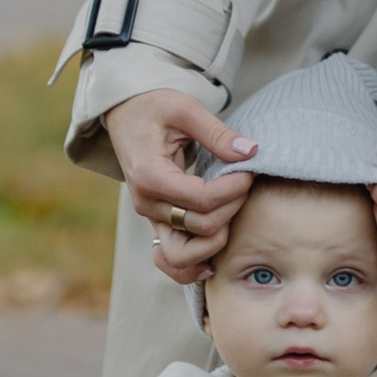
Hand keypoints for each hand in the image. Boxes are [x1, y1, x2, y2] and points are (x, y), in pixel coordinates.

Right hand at [103, 88, 257, 281]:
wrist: (125, 114)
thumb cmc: (154, 107)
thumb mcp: (185, 108)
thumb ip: (217, 133)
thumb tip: (251, 152)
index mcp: (150, 174)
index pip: (202, 199)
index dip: (234, 189)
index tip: (250, 170)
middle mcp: (146, 202)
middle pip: (201, 226)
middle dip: (233, 206)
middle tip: (246, 181)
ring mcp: (149, 217)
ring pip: (183, 255)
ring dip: (215, 241)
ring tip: (233, 213)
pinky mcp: (156, 222)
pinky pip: (169, 259)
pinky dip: (190, 268)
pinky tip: (213, 262)